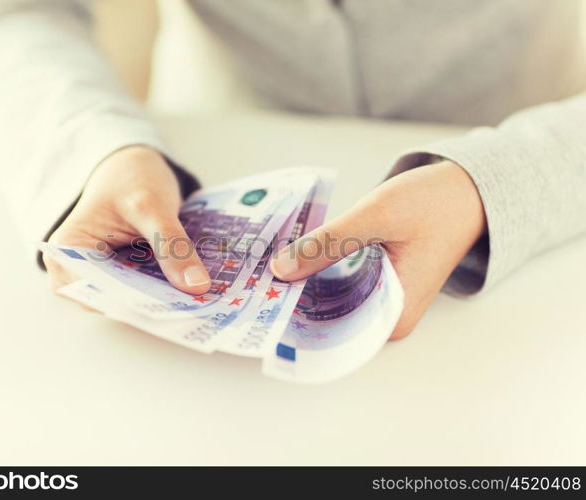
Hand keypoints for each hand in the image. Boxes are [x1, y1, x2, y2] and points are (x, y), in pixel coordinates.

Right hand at [43, 145, 210, 297]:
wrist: (132, 170)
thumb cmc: (129, 180)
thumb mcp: (151, 206)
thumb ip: (171, 244)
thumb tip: (196, 286)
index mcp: (67, 254)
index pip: (97, 294)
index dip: (133, 302)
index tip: (171, 306)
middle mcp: (76, 273)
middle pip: (116, 302)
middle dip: (154, 304)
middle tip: (196, 305)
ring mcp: (100, 279)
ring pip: (134, 301)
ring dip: (164, 300)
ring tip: (199, 299)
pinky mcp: (123, 280)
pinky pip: (146, 292)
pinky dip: (167, 290)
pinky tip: (193, 288)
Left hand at [269, 161, 486, 338]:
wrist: (467, 189)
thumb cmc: (434, 203)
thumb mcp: (375, 216)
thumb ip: (327, 243)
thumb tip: (280, 269)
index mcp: (393, 314)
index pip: (331, 332)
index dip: (292, 321)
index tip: (256, 305)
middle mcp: (387, 316)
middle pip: (328, 318)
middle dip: (291, 300)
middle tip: (249, 284)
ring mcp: (383, 300)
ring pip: (331, 301)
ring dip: (302, 285)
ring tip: (261, 273)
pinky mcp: (378, 283)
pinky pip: (340, 285)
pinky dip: (318, 273)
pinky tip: (291, 261)